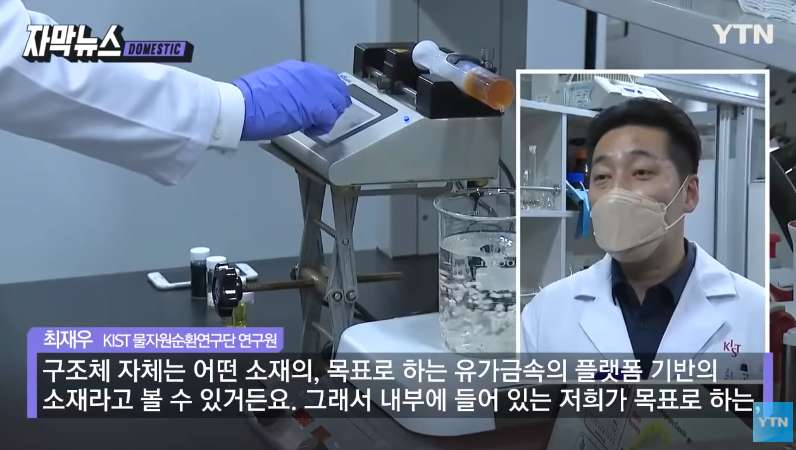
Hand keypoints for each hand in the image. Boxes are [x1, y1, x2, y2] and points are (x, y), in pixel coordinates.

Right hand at [232, 60, 350, 139]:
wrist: (243, 105)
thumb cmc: (250, 97)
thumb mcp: (273, 82)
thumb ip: (290, 86)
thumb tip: (295, 96)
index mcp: (299, 69)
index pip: (326, 77)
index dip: (327, 92)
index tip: (322, 102)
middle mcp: (311, 75)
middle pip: (337, 88)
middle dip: (333, 103)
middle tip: (323, 116)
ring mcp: (316, 90)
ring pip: (338, 102)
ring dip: (330, 115)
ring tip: (316, 124)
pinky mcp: (317, 108)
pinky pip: (330, 118)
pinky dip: (323, 127)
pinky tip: (311, 130)